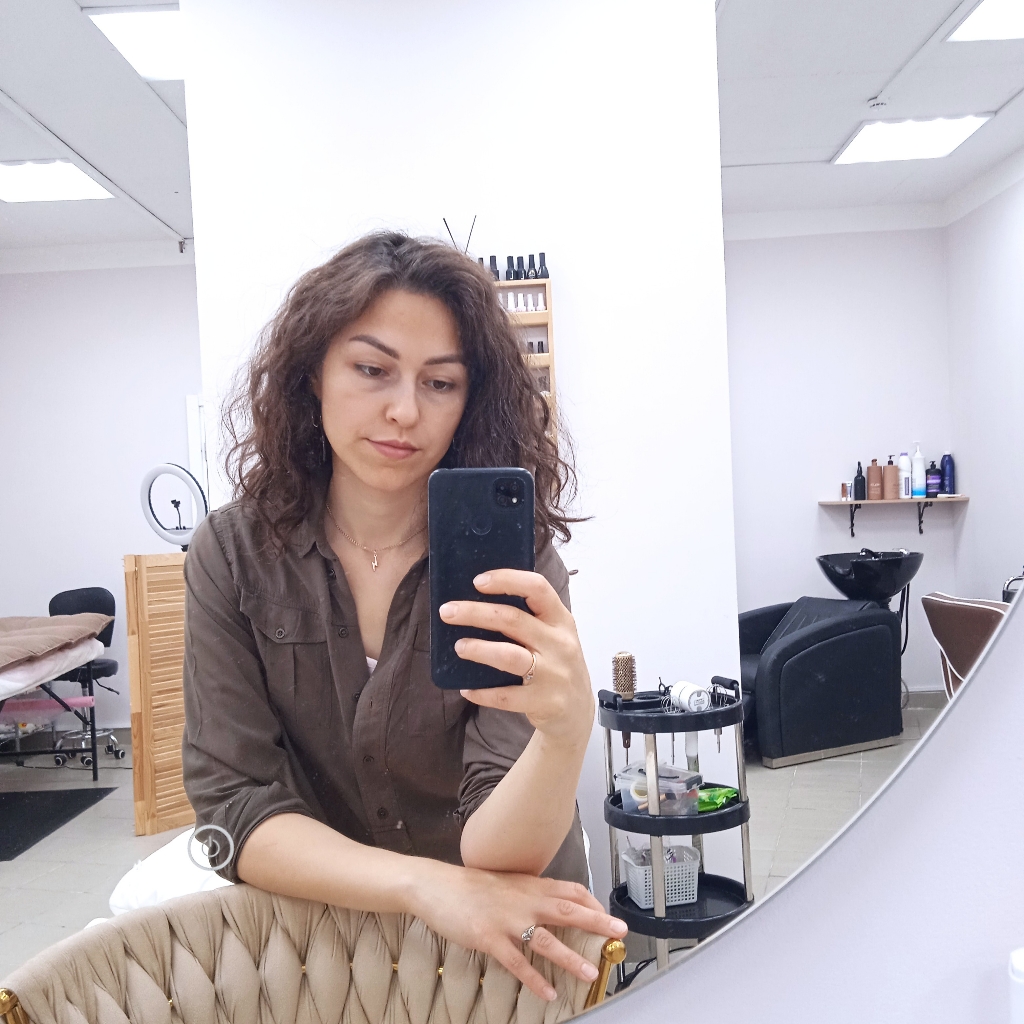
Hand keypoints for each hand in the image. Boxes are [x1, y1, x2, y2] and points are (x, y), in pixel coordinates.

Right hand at [412, 860, 626, 1000]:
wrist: (437, 885)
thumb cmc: (471, 885)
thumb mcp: (506, 882)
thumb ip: (530, 892)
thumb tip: (551, 903)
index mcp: (530, 885)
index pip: (571, 890)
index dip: (593, 903)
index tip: (609, 916)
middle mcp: (524, 900)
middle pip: (568, 910)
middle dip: (597, 922)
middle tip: (620, 932)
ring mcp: (507, 920)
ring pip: (546, 940)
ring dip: (571, 957)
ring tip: (590, 973)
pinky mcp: (489, 938)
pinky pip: (517, 962)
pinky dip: (534, 979)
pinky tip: (549, 992)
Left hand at [438, 569, 593, 743]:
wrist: (578, 712)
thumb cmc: (558, 664)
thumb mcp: (554, 635)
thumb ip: (529, 618)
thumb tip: (477, 601)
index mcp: (561, 620)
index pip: (537, 588)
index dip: (506, 580)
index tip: (477, 581)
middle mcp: (559, 643)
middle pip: (512, 619)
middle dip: (475, 612)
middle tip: (447, 612)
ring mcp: (553, 673)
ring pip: (509, 655)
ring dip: (478, 649)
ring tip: (458, 647)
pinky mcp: (544, 701)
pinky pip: (505, 696)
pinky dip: (482, 692)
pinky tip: (466, 689)